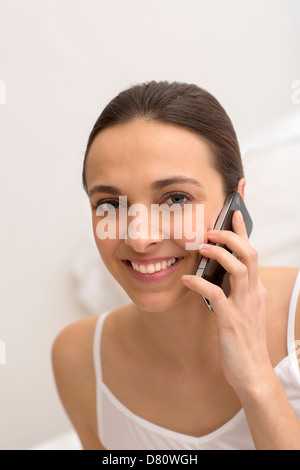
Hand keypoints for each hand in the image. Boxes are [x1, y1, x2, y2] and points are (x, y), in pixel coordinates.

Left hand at [182, 210, 270, 393]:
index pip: (252, 252)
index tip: (234, 213)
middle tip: (211, 232)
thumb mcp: (243, 310)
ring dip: (220, 255)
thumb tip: (216, 271)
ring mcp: (243, 307)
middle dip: (231, 237)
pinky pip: (216, 296)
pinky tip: (187, 280)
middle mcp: (252, 294)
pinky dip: (201, 284)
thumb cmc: (243, 340)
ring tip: (202, 248)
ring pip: (239, 269)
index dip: (243, 231)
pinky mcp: (231, 321)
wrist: (252, 372)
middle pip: (249, 254)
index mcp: (255, 289)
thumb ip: (234, 289)